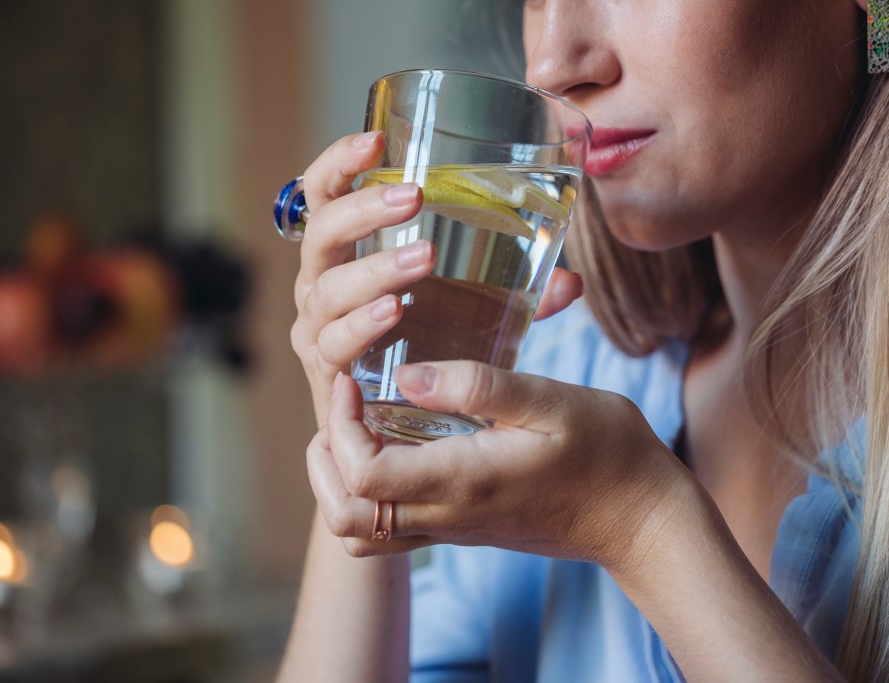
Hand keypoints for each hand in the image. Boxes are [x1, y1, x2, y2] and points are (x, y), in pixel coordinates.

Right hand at [289, 133, 583, 421]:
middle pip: (321, 234)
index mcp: (345, 251)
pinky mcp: (325, 373)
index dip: (339, 163)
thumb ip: (516, 292)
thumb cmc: (428, 347)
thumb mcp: (473, 308)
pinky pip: (334, 344)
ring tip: (424, 259)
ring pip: (328, 289)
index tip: (375, 142)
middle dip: (364, 211)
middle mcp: (321, 283)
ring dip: (375, 269)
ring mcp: (317, 328)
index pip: (323, 194)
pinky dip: (362, 326)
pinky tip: (394, 313)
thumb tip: (571, 281)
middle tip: (414, 198)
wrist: (399, 424)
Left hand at [307, 362, 692, 573]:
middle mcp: (448, 515)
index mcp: (463, 480)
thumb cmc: (607, 453)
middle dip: (325, 461)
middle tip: (346, 405)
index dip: (343, 426)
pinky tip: (395, 448)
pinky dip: (369, 497)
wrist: (641, 518)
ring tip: (358, 427)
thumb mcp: (552, 401)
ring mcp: (453, 530)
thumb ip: (478, 386)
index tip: (356, 380)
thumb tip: (407, 375)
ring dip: (340, 484)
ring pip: (361, 536)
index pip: (364, 475)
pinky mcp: (463, 530)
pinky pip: (392, 533)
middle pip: (345, 519)